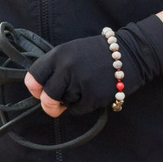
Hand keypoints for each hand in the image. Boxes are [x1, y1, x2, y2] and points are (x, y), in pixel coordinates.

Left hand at [22, 18, 162, 118]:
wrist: (128, 54)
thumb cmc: (96, 54)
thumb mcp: (72, 51)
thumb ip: (55, 68)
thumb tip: (40, 91)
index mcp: (58, 55)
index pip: (33, 78)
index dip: (35, 89)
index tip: (40, 91)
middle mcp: (67, 68)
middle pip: (46, 97)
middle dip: (49, 105)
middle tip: (55, 105)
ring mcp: (80, 82)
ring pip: (64, 103)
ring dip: (70, 101)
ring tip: (83, 89)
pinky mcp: (93, 96)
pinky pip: (78, 110)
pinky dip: (82, 106)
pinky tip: (91, 95)